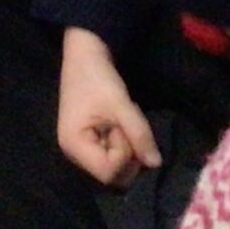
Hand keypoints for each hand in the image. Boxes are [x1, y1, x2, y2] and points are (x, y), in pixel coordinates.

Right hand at [58, 28, 160, 185]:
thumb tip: (156, 164)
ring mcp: (81, 149)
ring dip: (126, 147)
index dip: (124, 155)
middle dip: (127, 153)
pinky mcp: (89, 142)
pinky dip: (122, 142)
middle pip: (111, 174)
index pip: (108, 172)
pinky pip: (111, 154)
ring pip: (114, 165)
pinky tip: (120, 123)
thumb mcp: (121, 105)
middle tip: (127, 124)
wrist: (85, 54)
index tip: (124, 128)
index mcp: (74, 145)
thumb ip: (139, 135)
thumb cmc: (97, 78)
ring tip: (124, 120)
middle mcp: (73, 153)